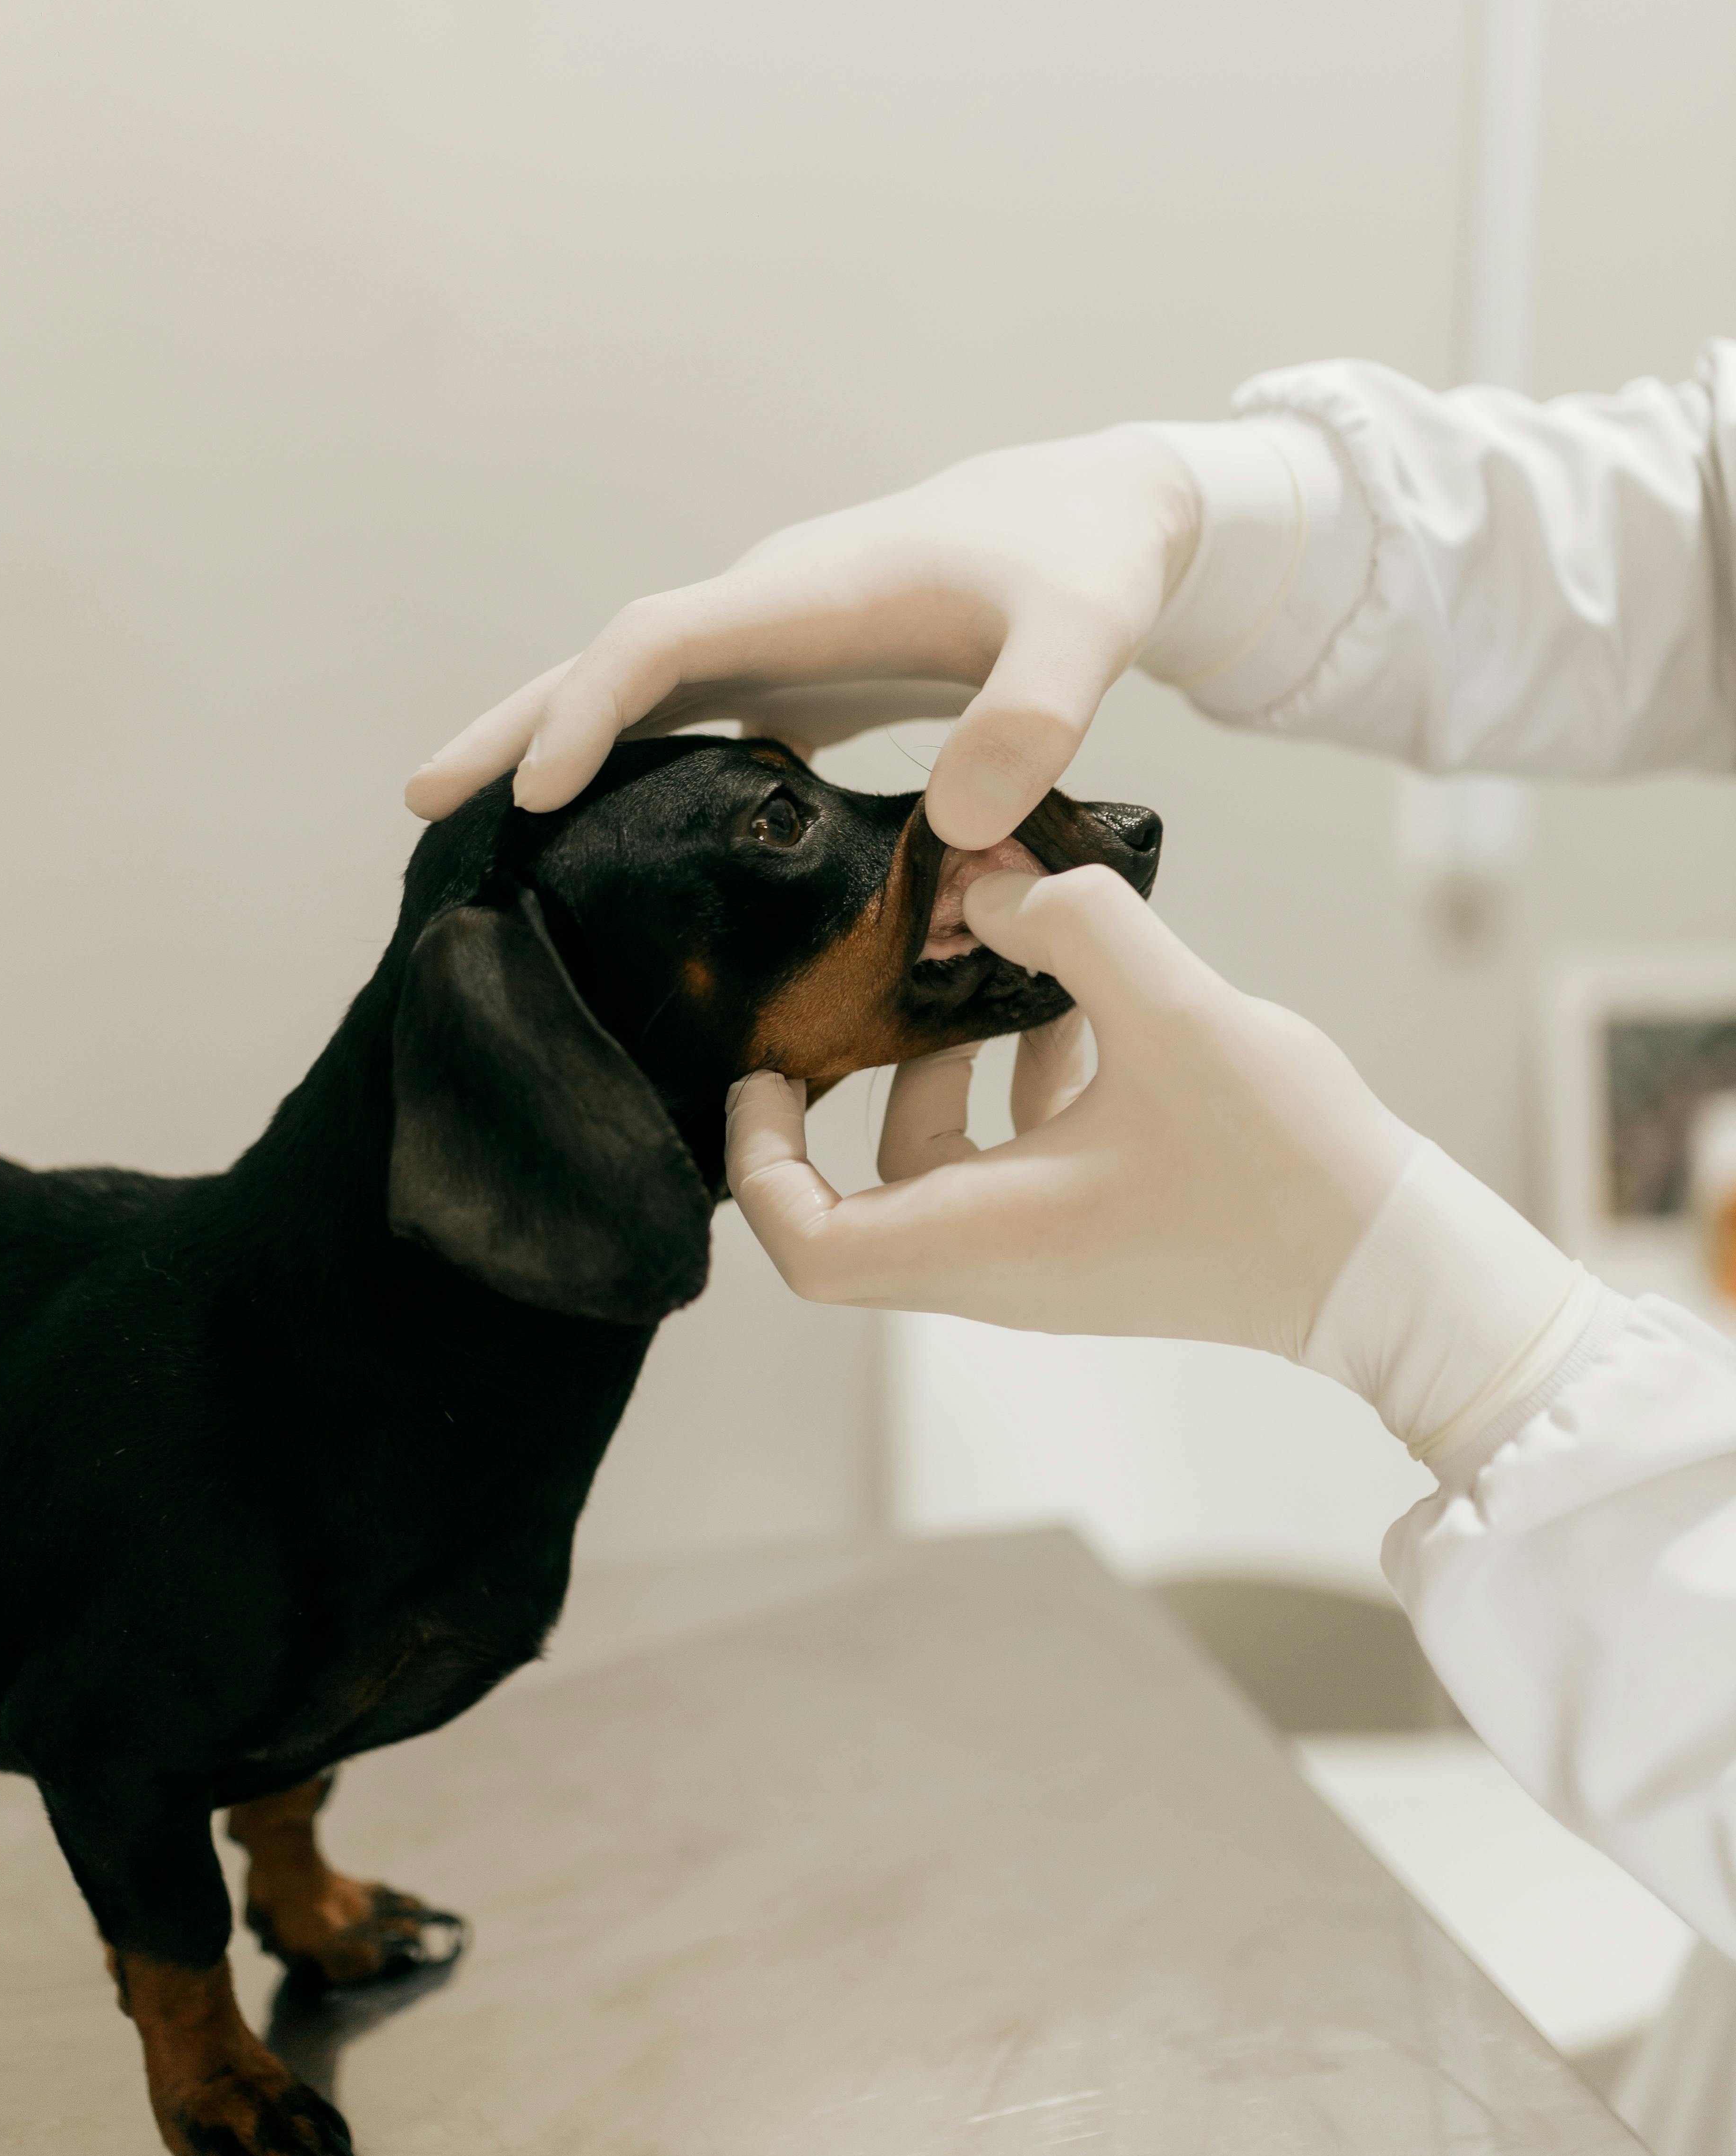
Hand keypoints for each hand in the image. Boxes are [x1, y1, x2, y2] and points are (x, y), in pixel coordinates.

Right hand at [406, 428, 1198, 850]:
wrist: (1100, 515)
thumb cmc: (1087, 564)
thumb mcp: (1086, 632)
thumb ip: (1035, 718)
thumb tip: (959, 829)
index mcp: (806, 592)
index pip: (659, 644)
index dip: (593, 713)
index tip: (534, 792)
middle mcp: (769, 612)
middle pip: (612, 665)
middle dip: (518, 726)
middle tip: (421, 802)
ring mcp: (778, 647)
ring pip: (638, 697)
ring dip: (558, 751)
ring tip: (475, 827)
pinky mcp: (801, 683)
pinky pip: (691, 727)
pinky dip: (633, 774)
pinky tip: (602, 843)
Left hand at [727, 866, 1419, 1354]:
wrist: (1394, 1269)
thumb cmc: (1286, 1169)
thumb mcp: (1172, 1013)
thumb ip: (1076, 928)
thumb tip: (1000, 886)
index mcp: (982, 1243)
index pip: (807, 1244)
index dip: (761, 1161)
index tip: (766, 1074)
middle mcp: (1000, 1269)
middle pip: (868, 1193)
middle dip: (870, 1079)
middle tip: (890, 987)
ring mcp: (1053, 1260)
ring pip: (950, 1168)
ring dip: (957, 1071)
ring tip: (1005, 978)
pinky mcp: (1105, 1239)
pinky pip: (1023, 1166)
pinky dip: (1027, 1090)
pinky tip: (1084, 1014)